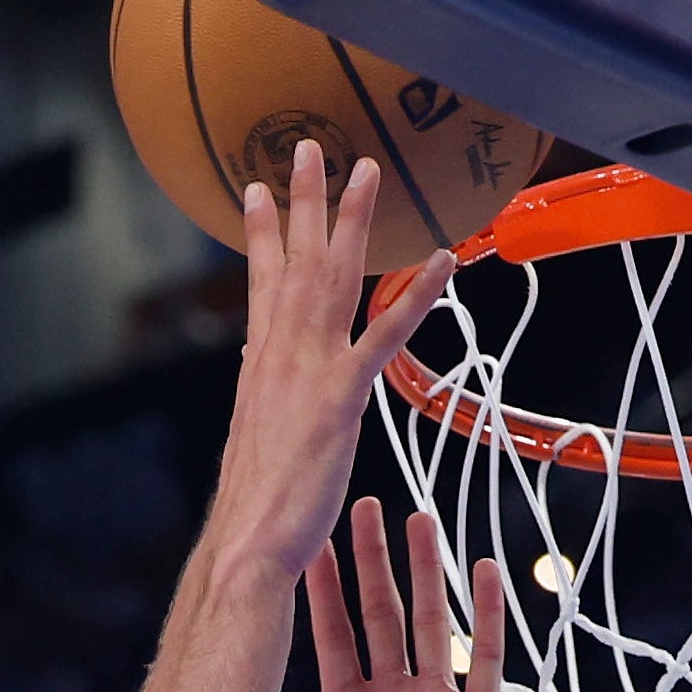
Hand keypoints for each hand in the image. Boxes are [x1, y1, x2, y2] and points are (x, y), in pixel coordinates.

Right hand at [203, 141, 443, 587]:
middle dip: (303, 202)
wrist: (248, 542)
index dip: (260, 234)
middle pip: (295, 262)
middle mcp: (280, 355)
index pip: (260, 284)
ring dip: (353, 221)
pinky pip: (386, 333)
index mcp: (260, 365)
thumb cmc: (254, 508)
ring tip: (367, 171)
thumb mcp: (257, 440)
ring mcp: (310, 370)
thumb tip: (263, 374)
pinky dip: (417, 294)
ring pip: (334, 278)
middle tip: (310, 148)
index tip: (255, 190)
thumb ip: (267, 398)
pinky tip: (443, 260)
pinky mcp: (341, 397)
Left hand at [258, 502, 516, 691]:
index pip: (333, 636)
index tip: (310, 542)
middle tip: (362, 505)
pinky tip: (480, 567)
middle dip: (371, 562)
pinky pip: (484, 655)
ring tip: (417, 517)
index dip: (323, 590)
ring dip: (425, 570)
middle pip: (380, 614)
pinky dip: (484, 612)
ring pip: (429, 621)